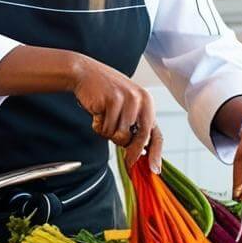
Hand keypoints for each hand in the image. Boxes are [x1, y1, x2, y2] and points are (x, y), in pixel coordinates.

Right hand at [69, 55, 162, 170]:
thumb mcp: (126, 106)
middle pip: (140, 138)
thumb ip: (135, 125)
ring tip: (104, 118)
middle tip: (126, 159)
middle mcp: (141, 100)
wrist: (85, 73)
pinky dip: (98, 125)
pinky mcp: (112, 101)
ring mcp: (127, 99)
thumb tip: (141, 152)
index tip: (154, 169)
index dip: (155, 153)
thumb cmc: (105, 92)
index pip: (156, 133)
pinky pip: (106, 128)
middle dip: (131, 151)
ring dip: (108, 132)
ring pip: (119, 135)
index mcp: (147, 102)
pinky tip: (97, 112)